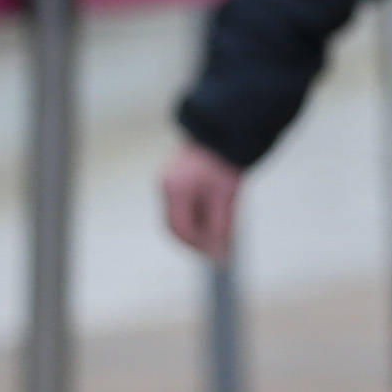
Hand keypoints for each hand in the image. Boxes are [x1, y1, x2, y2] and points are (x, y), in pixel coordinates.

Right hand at [158, 142, 244, 262]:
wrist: (223, 135)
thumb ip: (220, 226)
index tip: (215, 256)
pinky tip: (214, 221)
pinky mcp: (173, 181)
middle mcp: (165, 187)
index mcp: (176, 189)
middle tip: (216, 252)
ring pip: (178, 217)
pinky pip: (181, 206)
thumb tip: (218, 252)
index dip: (197, 245)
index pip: (180, 228)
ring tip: (219, 237)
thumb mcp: (226, 197)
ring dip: (196, 229)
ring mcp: (166, 183)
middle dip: (195, 240)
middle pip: (175, 225)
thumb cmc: (225, 163)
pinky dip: (196, 217)